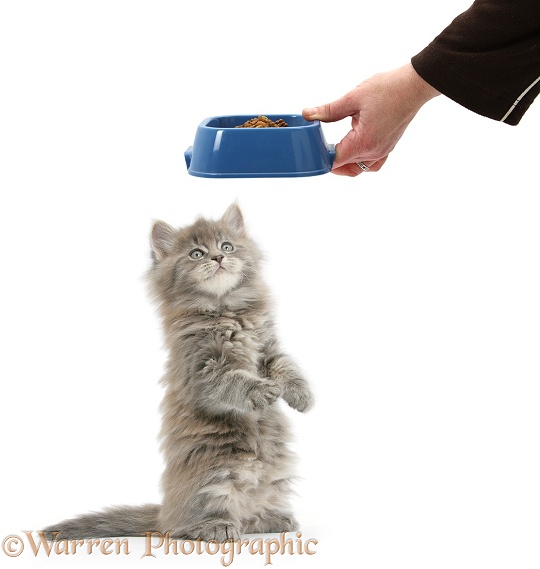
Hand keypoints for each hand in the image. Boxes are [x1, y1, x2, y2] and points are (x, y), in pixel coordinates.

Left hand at [302, 63, 438, 176]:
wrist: (414, 85)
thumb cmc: (388, 89)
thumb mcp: (353, 98)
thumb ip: (329, 110)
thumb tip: (309, 114)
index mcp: (364, 142)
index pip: (336, 161)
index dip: (321, 157)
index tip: (314, 147)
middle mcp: (374, 151)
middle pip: (347, 168)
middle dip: (332, 163)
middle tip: (320, 150)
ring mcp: (383, 151)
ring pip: (360, 169)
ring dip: (346, 165)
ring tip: (335, 151)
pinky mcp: (388, 147)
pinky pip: (373, 164)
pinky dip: (361, 162)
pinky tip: (354, 150)